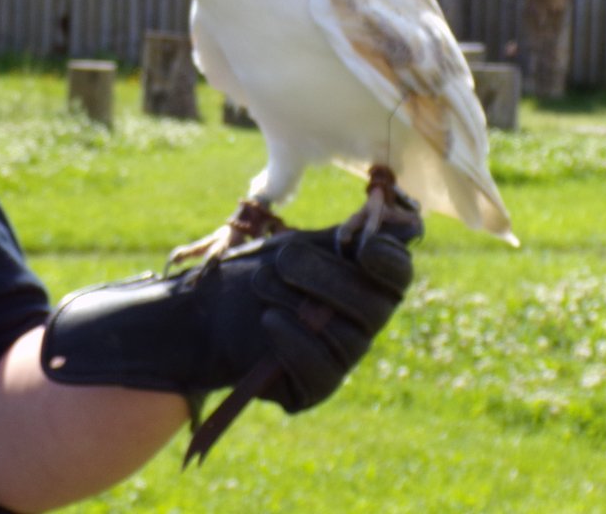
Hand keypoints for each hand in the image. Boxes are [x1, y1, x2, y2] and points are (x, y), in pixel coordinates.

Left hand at [40, 219, 417, 458]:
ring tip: (262, 282)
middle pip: (374, 305)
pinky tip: (269, 321)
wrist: (205, 316)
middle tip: (284, 259)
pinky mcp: (313, 388)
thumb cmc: (257, 272)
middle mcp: (362, 324)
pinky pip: (319, 372)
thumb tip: (399, 217)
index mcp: (366, 283)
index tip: (361, 245)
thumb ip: (344, 237)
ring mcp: (340, 358)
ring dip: (298, 302)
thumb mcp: (297, 246)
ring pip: (345, 337)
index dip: (389, 260)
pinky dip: (294, 343)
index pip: (399, 274)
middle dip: (327, 277)